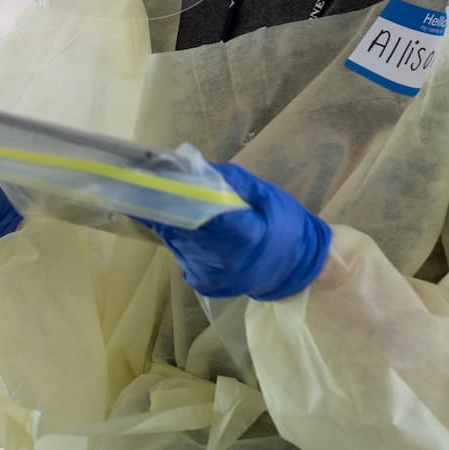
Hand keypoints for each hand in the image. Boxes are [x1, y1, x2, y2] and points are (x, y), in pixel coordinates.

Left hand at [146, 163, 330, 300]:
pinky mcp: (203, 283)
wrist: (298, 268)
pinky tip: (192, 230)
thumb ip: (231, 181)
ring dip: (171, 223)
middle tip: (151, 187)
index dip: (171, 198)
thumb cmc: (287, 226)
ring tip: (173, 206)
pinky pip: (182, 255)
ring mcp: (210, 274)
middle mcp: (222, 259)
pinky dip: (181, 240)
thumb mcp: (266, 195)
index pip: (196, 213)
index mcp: (243, 235)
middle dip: (165, 207)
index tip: (150, 182)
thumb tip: (195, 166)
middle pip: (179, 228)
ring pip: (176, 241)